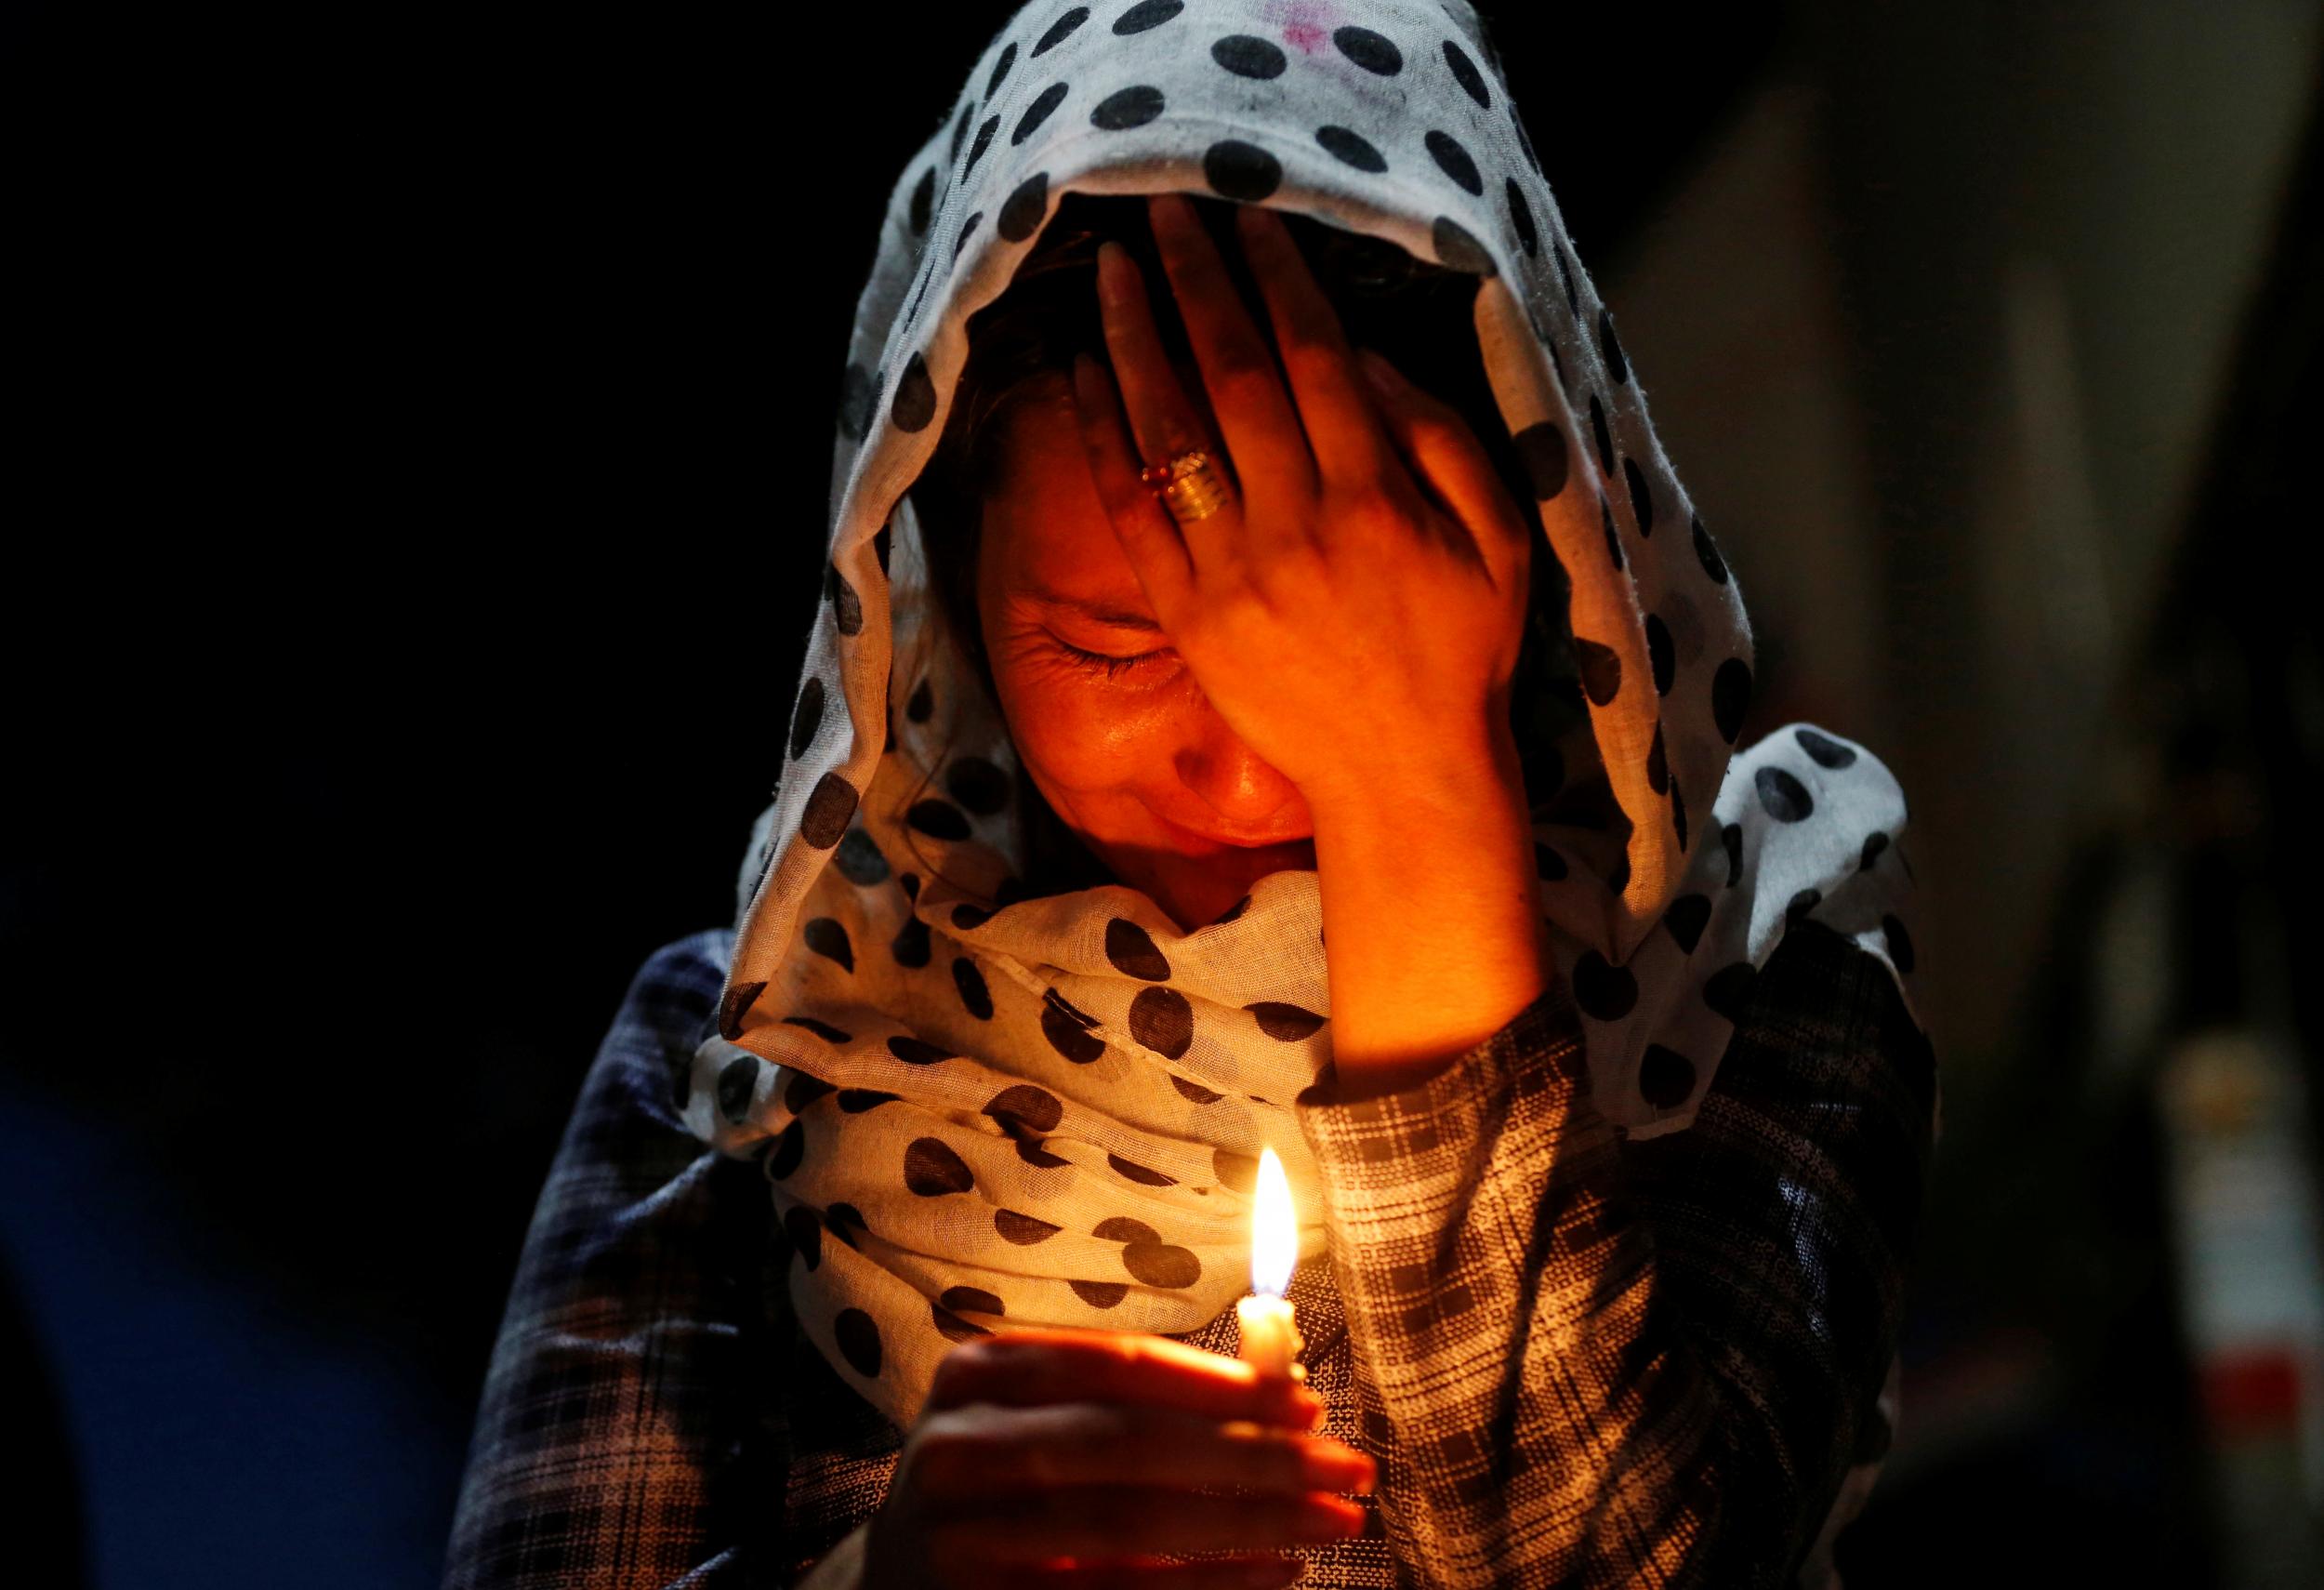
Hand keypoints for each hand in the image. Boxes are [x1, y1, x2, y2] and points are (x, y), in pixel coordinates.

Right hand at [856, 1327, 1372, 1588]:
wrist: (894, 1584)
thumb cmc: (1003, 1485)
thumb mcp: (1047, 1418)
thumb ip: (1146, 1395)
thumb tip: (1282, 1375)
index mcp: (978, 1374)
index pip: (1115, 1364)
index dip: (1219, 1381)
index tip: (1307, 1402)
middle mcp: (958, 1449)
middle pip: (1128, 1444)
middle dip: (1251, 1454)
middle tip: (1346, 1465)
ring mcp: (962, 1541)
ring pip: (1127, 1526)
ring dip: (1248, 1522)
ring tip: (1332, 1521)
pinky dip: (1207, 1586)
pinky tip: (1275, 1573)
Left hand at [1071, 193, 1533, 814]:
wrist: (1403, 777)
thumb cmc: (1463, 650)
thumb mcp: (1498, 538)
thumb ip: (1438, 436)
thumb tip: (1361, 352)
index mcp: (1375, 497)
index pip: (1312, 355)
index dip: (1274, 276)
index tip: (1245, 216)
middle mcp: (1295, 525)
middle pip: (1230, 374)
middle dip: (1192, 282)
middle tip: (1160, 214)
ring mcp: (1232, 573)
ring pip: (1167, 433)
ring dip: (1132, 341)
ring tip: (1110, 273)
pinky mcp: (1188, 617)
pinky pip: (1132, 512)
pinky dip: (1102, 438)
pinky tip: (1085, 375)